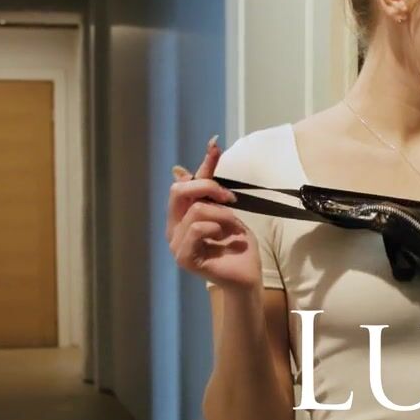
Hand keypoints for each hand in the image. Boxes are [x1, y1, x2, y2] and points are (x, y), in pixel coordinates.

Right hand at [167, 135, 256, 288]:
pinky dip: (216, 229)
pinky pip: (198, 229)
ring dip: (223, 216)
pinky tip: (225, 239)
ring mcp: (176, 243)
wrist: (247, 275)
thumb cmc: (236, 245)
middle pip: (179, 191)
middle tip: (231, 199)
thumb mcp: (227, 209)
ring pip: (196, 210)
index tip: (215, 145)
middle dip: (209, 187)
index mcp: (179, 215)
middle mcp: (173, 228)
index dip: (201, 165)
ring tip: (233, 229)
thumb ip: (212, 186)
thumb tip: (201, 151)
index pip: (183, 183)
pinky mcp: (184, 257)